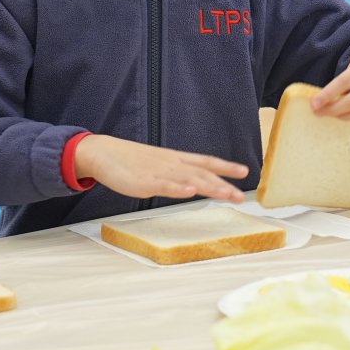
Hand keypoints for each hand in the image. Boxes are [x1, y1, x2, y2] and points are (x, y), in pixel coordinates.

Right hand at [73, 134, 248, 203]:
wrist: (104, 153)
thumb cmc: (131, 161)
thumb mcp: (158, 163)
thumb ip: (176, 172)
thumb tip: (192, 182)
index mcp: (176, 159)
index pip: (206, 161)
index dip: (226, 166)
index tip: (244, 171)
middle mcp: (172, 164)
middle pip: (203, 174)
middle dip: (223, 184)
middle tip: (241, 196)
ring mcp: (159, 173)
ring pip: (189, 180)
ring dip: (209, 187)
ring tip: (227, 194)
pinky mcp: (145, 182)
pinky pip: (164, 185)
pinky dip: (178, 188)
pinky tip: (190, 192)